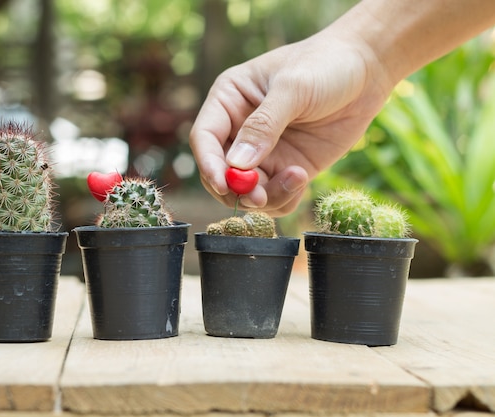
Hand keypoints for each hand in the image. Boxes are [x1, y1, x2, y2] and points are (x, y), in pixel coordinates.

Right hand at [190, 30, 393, 215]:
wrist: (367, 70)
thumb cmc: (325, 65)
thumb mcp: (293, 89)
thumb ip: (264, 125)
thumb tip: (237, 164)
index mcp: (228, 101)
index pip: (205, 139)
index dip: (209, 164)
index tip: (223, 183)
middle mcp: (239, 130)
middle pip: (220, 173)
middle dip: (237, 190)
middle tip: (260, 198)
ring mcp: (263, 153)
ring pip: (247, 192)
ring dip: (266, 197)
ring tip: (297, 178)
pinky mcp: (287, 168)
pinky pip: (275, 198)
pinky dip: (284, 199)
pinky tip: (303, 180)